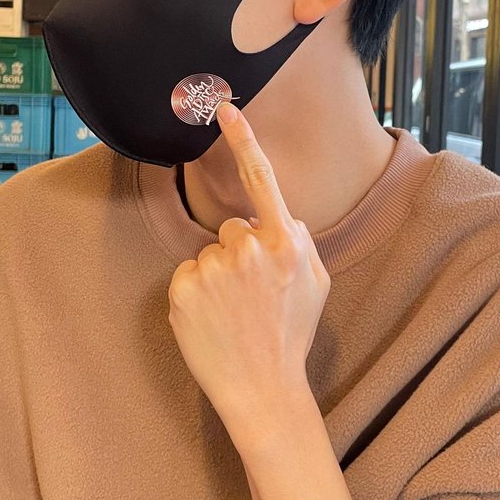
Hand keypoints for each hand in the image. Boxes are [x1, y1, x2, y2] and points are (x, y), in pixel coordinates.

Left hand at [167, 102, 330, 448]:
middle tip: (252, 296)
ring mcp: (212, 270)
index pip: (261, 180)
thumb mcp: (317, 285)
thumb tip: (283, 219)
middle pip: (232, 228)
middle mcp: (247, 249)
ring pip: (208, 254)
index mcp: (285, 244)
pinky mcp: (182, 290)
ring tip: (233, 314)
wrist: (263, 390)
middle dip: (239, 252)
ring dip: (216, 276)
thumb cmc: (291, 336)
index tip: (224, 109)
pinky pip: (186, 275)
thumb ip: (301, 243)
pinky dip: (195, 295)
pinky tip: (212, 321)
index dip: (243, 140)